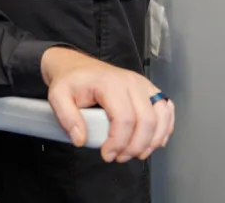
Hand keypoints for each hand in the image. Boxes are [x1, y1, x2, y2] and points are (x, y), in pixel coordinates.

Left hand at [40, 47, 174, 163]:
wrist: (76, 67)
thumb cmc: (70, 81)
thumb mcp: (57, 96)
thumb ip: (67, 118)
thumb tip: (81, 140)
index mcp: (110, 83)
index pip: (124, 118)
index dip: (118, 142)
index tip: (106, 154)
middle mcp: (131, 82)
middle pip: (146, 121)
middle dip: (135, 146)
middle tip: (119, 157)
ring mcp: (143, 85)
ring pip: (161, 117)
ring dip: (152, 141)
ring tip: (135, 153)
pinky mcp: (149, 90)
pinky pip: (166, 110)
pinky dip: (164, 129)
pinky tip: (153, 141)